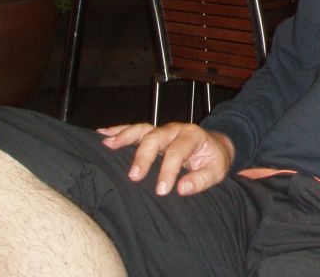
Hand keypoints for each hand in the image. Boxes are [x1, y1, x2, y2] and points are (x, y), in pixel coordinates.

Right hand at [97, 122, 234, 196]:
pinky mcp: (153, 134)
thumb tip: (182, 189)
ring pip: (142, 129)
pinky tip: (102, 134)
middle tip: (134, 176)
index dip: (169, 171)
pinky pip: (134, 130)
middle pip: (156, 137)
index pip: (178, 152)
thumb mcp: (216, 171)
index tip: (162, 190)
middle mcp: (175, 130)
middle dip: (144, 155)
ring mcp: (162, 130)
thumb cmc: (214, 159)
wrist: (215, 145)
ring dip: (124, 136)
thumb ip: (202, 179)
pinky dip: (118, 131)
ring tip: (107, 144)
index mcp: (193, 136)